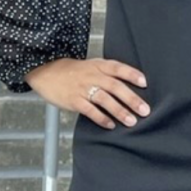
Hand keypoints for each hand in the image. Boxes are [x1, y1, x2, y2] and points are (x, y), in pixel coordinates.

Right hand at [25, 58, 149, 129]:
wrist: (45, 72)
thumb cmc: (71, 71)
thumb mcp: (90, 66)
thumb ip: (107, 74)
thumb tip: (129, 88)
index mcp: (97, 65)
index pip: (117, 68)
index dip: (131, 74)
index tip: (144, 83)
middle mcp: (91, 75)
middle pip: (114, 86)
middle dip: (131, 99)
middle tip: (144, 110)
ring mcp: (82, 88)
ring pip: (104, 99)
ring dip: (119, 111)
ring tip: (131, 121)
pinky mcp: (73, 100)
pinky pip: (89, 110)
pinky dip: (101, 118)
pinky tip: (110, 125)